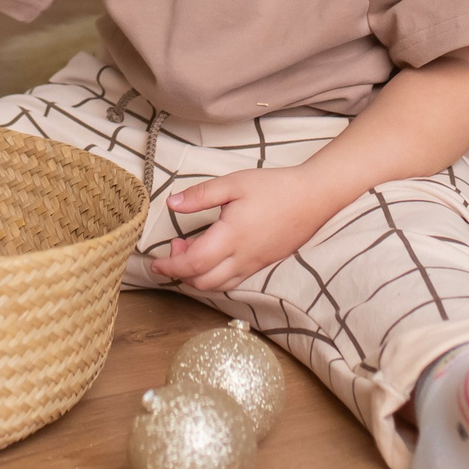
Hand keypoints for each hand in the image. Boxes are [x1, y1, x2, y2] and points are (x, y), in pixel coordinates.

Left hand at [150, 167, 349, 292]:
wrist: (312, 198)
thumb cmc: (274, 187)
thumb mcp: (233, 183)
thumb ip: (200, 195)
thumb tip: (172, 204)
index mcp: (231, 237)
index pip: (193, 263)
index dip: (171, 266)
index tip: (156, 262)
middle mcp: (242, 258)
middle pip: (203, 282)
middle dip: (181, 272)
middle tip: (176, 247)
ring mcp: (254, 264)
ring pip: (219, 285)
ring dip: (198, 276)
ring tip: (194, 249)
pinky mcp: (263, 264)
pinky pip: (234, 281)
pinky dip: (216, 277)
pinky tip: (214, 256)